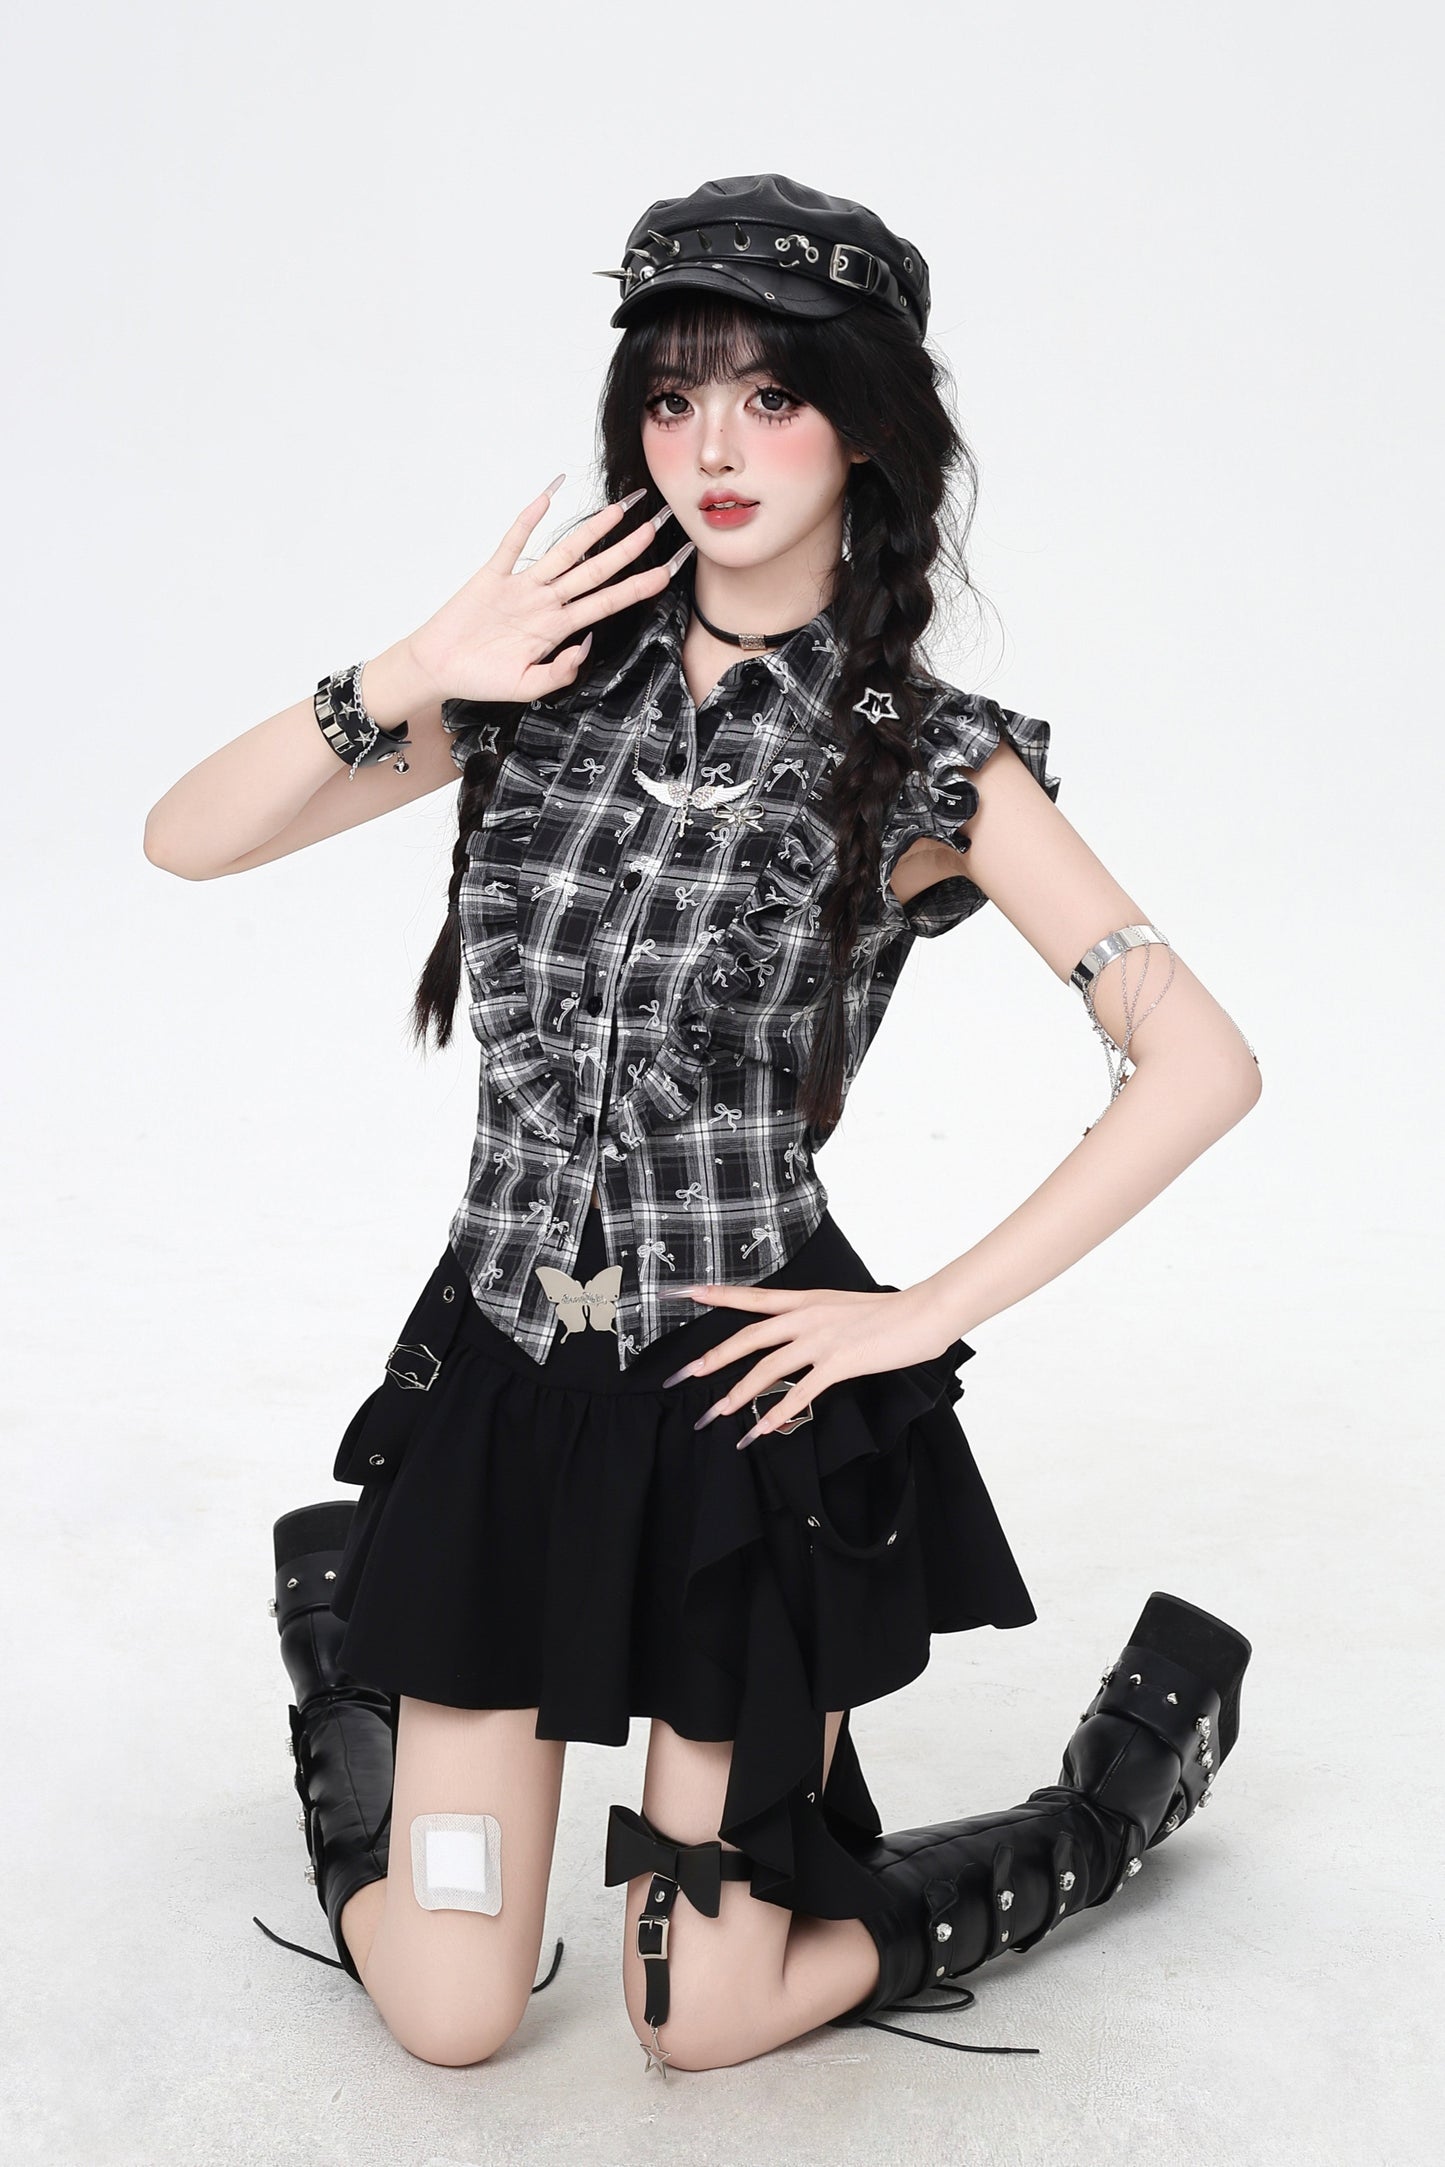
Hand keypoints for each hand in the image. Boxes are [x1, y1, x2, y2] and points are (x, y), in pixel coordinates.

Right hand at [406, 479, 691, 707]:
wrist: (438, 669)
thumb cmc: (481, 679)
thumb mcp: (526, 687)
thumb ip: (559, 671)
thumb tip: (585, 645)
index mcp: (556, 628)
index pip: (607, 602)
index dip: (638, 587)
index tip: (668, 572)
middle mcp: (545, 602)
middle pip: (595, 570)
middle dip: (628, 548)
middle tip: (658, 523)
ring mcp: (520, 586)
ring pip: (564, 552)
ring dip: (592, 530)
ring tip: (620, 507)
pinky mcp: (491, 575)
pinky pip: (512, 543)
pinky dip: (530, 519)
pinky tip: (548, 496)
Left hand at [662, 1281, 960, 1446]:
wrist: (924, 1313)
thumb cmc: (888, 1312)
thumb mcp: (842, 1307)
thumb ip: (815, 1318)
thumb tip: (796, 1333)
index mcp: (806, 1299)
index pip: (754, 1297)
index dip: (719, 1295)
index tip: (688, 1293)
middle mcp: (807, 1316)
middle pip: (750, 1336)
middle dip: (715, 1357)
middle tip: (686, 1373)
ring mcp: (822, 1339)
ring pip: (768, 1367)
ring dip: (739, 1392)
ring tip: (717, 1412)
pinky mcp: (841, 1361)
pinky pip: (802, 1391)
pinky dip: (778, 1411)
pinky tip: (762, 1428)